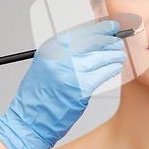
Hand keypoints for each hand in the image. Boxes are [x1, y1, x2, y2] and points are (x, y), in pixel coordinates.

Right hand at [0, 20, 126, 148]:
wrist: (28, 122)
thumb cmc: (38, 96)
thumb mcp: (46, 65)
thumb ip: (65, 52)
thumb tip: (92, 41)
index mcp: (51, 48)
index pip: (81, 31)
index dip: (100, 28)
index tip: (111, 27)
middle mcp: (60, 57)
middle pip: (93, 42)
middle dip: (109, 40)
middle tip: (119, 41)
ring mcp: (71, 72)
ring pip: (100, 57)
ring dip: (113, 55)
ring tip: (120, 55)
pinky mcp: (81, 88)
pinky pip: (102, 74)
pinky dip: (111, 69)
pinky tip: (116, 67)